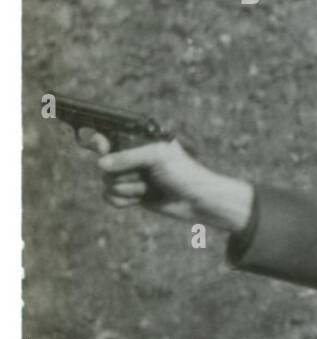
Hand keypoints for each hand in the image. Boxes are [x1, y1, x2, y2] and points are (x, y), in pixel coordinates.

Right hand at [79, 131, 253, 232]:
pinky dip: (125, 201)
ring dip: (130, 189)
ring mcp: (128, 176)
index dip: (99, 141)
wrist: (196, 200)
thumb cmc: (182, 172)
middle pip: (104, 165)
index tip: (99, 145)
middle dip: (124, 173)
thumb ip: (128, 157)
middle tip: (145, 174)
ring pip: (107, 183)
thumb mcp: (157, 156)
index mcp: (138, 141)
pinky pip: (110, 198)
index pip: (107, 137)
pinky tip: (143, 199)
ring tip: (150, 187)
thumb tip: (100, 164)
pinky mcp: (129, 194)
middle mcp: (130, 157)